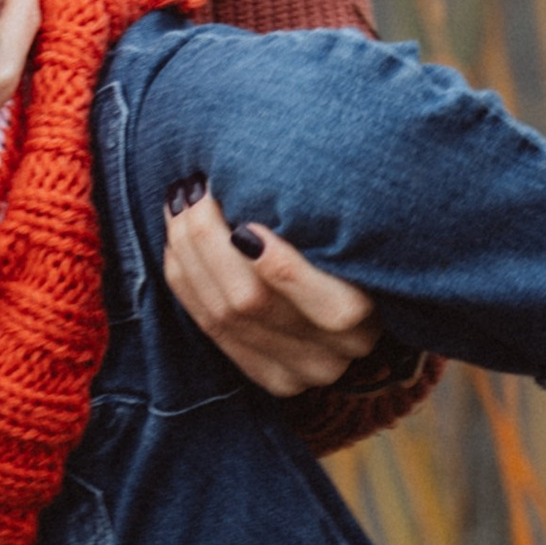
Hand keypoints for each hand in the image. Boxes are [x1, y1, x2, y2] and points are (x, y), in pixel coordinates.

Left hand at [163, 190, 374, 394]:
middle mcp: (331, 358)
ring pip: (221, 315)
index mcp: (367, 321)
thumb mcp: (354, 231)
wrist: (355, 302)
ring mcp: (294, 373)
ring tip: (180, 204)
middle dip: (211, 239)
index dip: (284, 268)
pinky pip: (209, 327)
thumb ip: (324, 217)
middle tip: (196, 187)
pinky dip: (186, 280)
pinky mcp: (264, 375)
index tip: (248, 220)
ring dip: (189, 253)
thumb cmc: (353, 244)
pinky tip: (178, 244)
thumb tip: (275, 169)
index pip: (330, 308)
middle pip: (252, 303)